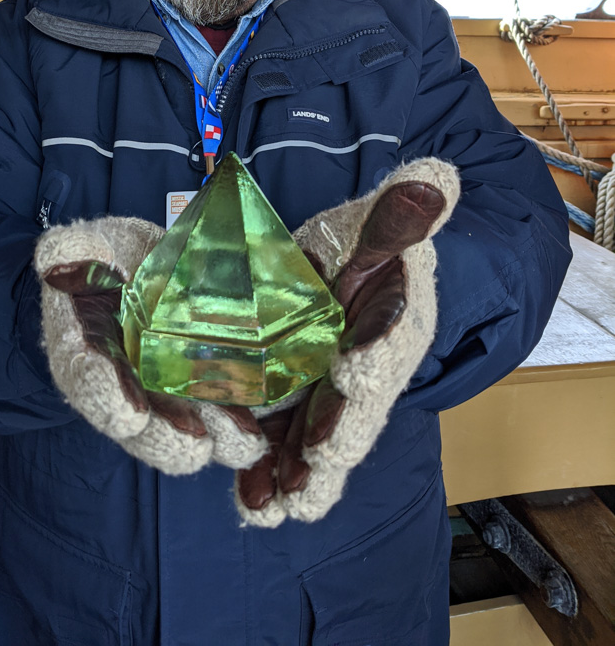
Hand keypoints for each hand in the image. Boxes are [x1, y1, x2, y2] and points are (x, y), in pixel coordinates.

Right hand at [35, 216, 266, 474]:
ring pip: (188, 428)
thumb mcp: (80, 246)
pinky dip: (248, 420)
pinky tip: (272, 423)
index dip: (105, 396)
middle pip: (143, 426)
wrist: (134, 265)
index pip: (86, 380)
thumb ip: (68, 252)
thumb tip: (57, 261)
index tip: (126, 414)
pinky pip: (226, 410)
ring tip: (242, 442)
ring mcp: (166, 392)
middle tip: (193, 445)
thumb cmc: (100, 259)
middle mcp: (125, 386)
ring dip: (216, 439)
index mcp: (84, 354)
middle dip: (168, 438)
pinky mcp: (205, 385)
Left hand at [235, 157, 459, 526]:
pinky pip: (284, 438)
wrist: (340, 272)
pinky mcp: (297, 403)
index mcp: (393, 327)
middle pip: (353, 412)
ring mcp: (330, 394)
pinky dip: (268, 467)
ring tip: (269, 506)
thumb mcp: (372, 228)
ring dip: (296, 472)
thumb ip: (396, 216)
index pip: (388, 347)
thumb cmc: (363, 249)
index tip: (352, 375)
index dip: (373, 362)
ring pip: (316, 438)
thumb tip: (436, 178)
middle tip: (308, 479)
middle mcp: (366, 370)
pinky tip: (248, 498)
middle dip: (332, 444)